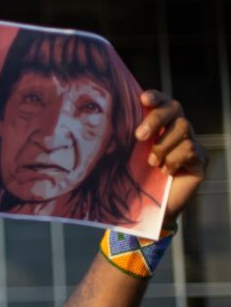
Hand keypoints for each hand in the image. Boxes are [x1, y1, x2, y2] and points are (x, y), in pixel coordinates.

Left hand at [135, 90, 206, 223]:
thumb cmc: (133, 179)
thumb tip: (105, 119)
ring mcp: (192, 143)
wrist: (147, 209)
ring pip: (183, 128)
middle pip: (175, 108)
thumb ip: (124, 137)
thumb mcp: (125, 155)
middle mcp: (178, 129)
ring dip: (163, 147)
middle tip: (139, 136)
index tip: (143, 98)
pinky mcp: (201, 159)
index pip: (162, 101)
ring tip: (152, 164)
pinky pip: (190, 149)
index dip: (156, 96)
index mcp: (160, 125)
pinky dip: (174, 160)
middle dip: (156, 119)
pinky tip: (166, 172)